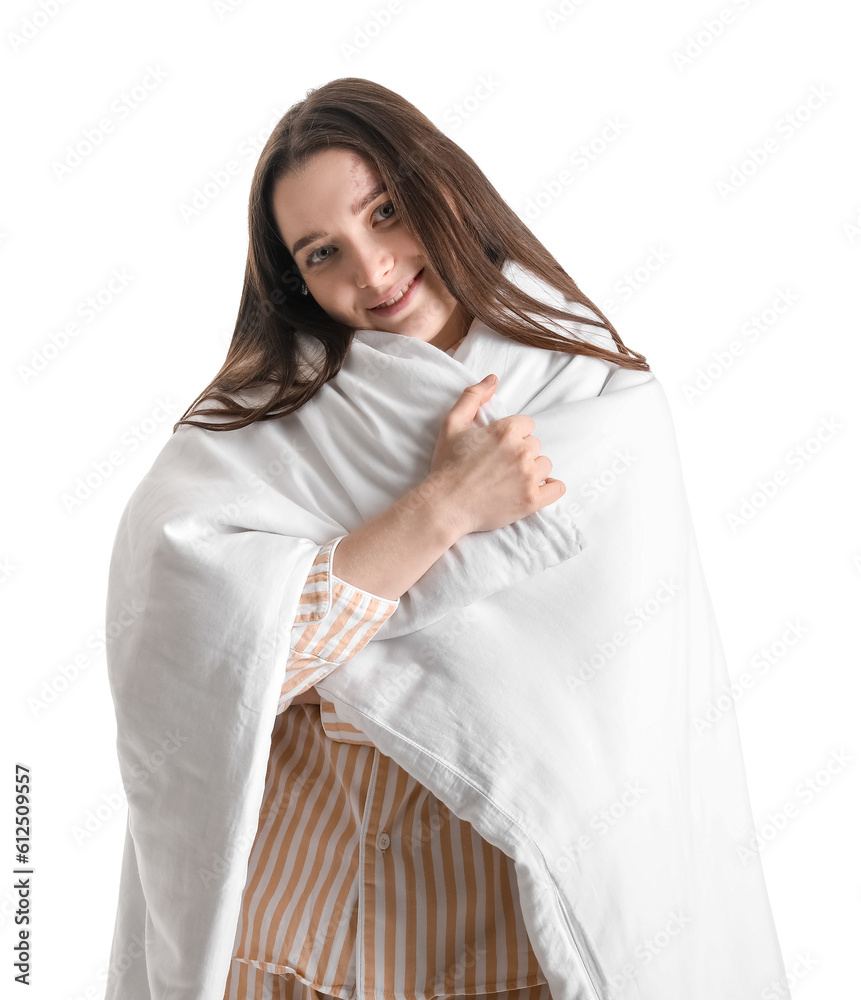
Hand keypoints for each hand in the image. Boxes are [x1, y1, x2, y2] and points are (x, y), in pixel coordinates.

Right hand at [425, 374, 565, 536]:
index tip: (499, 447)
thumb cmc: (447, 465)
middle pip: (535, 445)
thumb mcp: (452, 424)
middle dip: (521, 452)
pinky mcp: (532, 500)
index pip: (527, 425)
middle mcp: (521, 451)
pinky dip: (550, 488)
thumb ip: (473, 396)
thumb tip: (493, 379)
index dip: (513, 435)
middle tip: (500, 465)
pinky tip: (538, 489)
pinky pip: (557, 488)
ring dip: (532, 470)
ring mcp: (529, 477)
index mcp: (506, 431)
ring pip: (545, 465)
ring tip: (511, 479)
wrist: (444, 505)